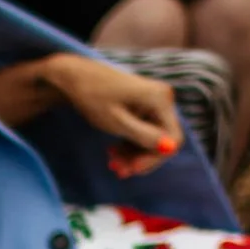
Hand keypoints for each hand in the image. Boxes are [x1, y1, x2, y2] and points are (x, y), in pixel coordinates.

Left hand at [44, 56, 182, 175]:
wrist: (77, 78)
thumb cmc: (94, 96)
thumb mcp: (117, 122)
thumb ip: (144, 136)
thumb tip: (170, 148)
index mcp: (160, 99)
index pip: (172, 139)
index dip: (155, 157)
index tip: (132, 169)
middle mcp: (163, 99)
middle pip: (163, 140)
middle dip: (141, 159)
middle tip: (118, 170)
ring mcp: (155, 103)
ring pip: (153, 139)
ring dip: (134, 155)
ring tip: (112, 162)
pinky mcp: (145, 107)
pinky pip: (144, 132)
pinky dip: (130, 146)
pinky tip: (113, 152)